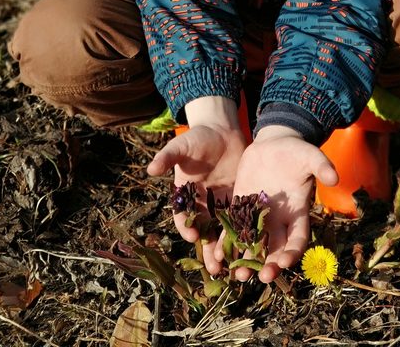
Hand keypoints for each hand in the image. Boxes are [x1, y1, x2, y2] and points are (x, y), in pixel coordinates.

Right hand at [146, 96, 246, 273]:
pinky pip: (240, 218)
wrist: (221, 130)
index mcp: (185, 193)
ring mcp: (220, 202)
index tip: (192, 235)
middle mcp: (202, 202)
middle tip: (213, 268)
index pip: (183, 215)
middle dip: (208, 249)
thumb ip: (167, 157)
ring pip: (222, 230)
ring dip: (225, 249)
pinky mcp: (239, 198)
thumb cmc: (197, 137)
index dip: (186, 226)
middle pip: (204, 230)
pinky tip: (249, 247)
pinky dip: (243, 233)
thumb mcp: (181, 146)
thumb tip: (150, 169)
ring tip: (230, 268)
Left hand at [218, 126, 337, 282]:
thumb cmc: (296, 152)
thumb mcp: (310, 156)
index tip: (285, 262)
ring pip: (253, 245)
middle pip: (275, 249)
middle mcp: (278, 220)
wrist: (274, 144)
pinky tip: (218, 255)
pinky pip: (233, 228)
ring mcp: (259, 215)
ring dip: (247, 261)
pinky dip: (227, 242)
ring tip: (239, 275)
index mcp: (297, 212)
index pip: (298, 238)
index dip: (293, 252)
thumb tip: (334, 177)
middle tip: (262, 277)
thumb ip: (321, 166)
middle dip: (270, 265)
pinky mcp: (241, 206)